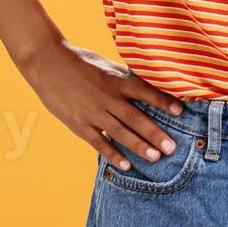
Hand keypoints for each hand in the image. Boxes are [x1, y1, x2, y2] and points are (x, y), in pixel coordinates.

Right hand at [16, 43, 184, 170]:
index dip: (162, 101)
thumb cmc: (80, 61)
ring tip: (156, 157)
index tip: (180, 111)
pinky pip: (98, 142)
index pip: (144, 90)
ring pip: (119, 132)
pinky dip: (113, 154)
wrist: (46, 62)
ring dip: (138, 146)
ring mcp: (92, 112)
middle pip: (135, 118)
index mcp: (115, 79)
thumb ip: (125, 79)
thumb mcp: (106, 65)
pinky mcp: (78, 124)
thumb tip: (149, 86)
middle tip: (172, 148)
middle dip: (155, 133)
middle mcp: (106, 97)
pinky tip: (126, 165)